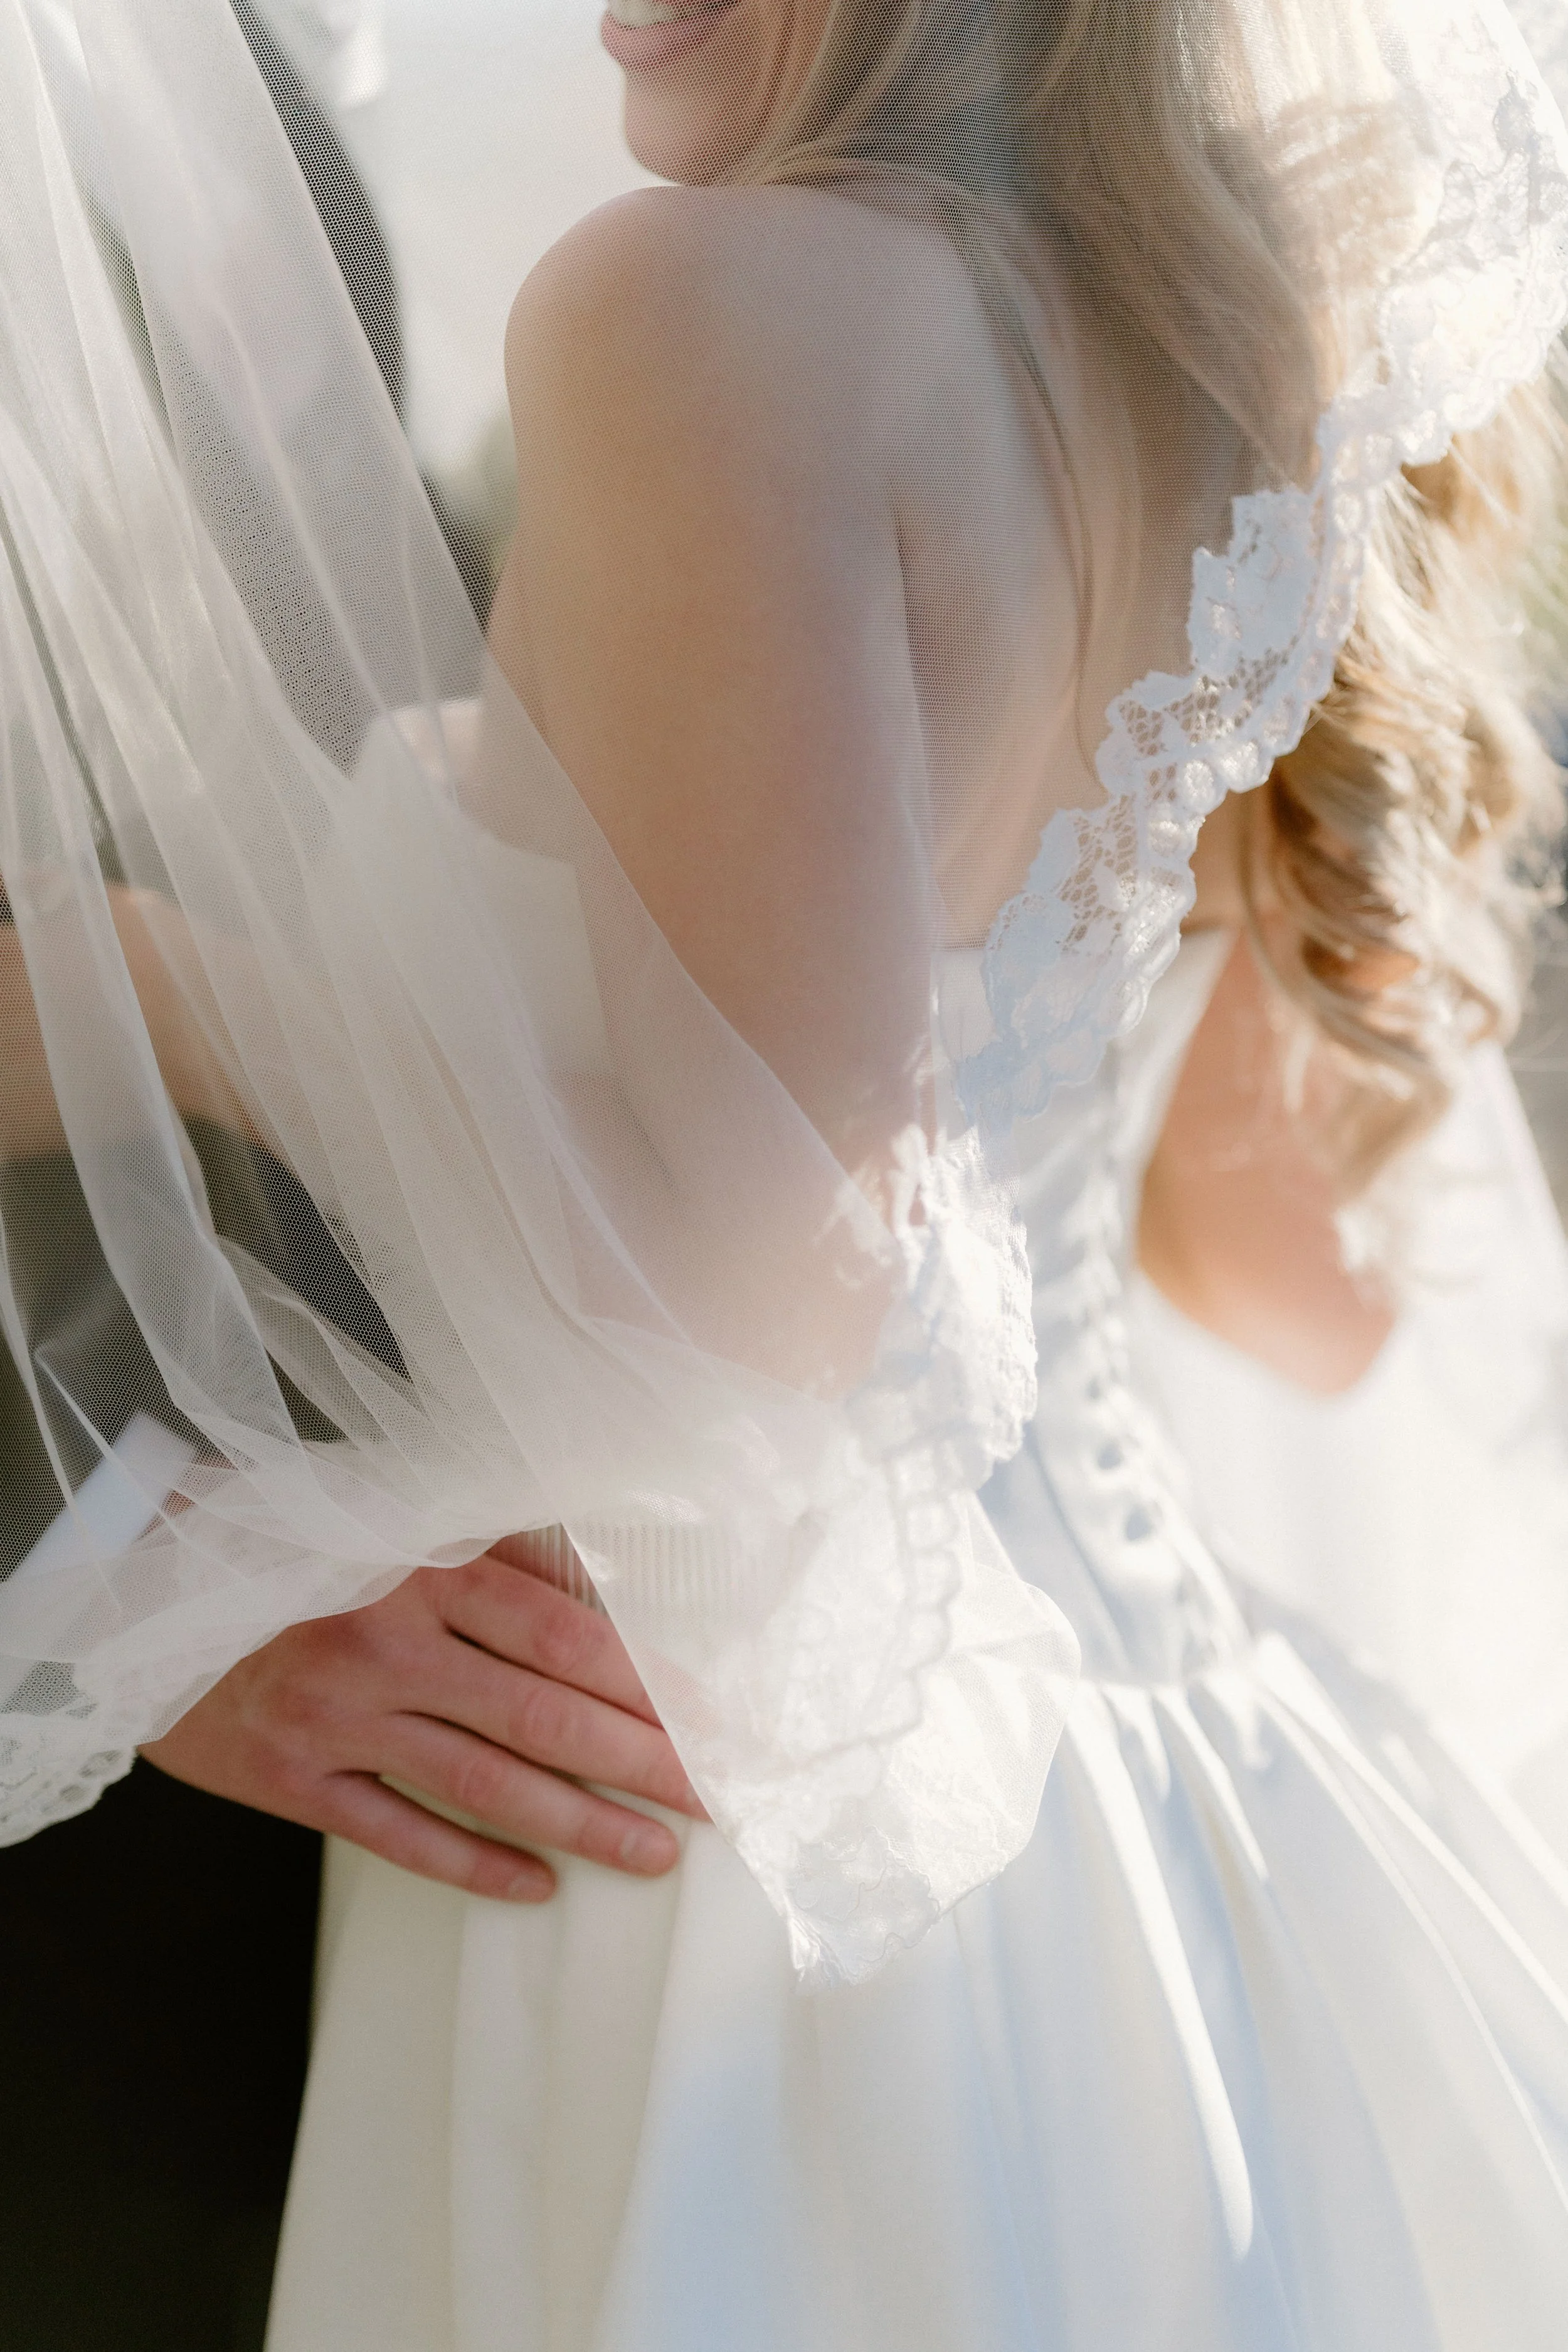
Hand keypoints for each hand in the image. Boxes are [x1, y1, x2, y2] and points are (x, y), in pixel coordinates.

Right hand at [141, 1533, 704, 1900]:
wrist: (139, 1582)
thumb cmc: (285, 1536)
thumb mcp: (392, 1514)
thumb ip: (496, 1549)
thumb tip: (606, 1598)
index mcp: (423, 1565)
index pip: (566, 1634)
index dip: (647, 1683)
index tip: (711, 1720)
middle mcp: (387, 1643)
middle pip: (543, 1718)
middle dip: (643, 1765)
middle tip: (717, 1801)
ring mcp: (338, 1716)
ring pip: (485, 1785)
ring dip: (581, 1825)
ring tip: (655, 1853)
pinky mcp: (294, 1776)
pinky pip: (400, 1832)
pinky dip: (475, 1863)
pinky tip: (538, 1884)